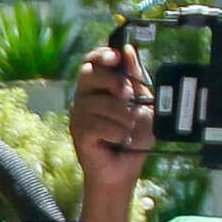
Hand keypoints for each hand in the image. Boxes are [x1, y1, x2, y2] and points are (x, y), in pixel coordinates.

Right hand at [71, 44, 151, 205]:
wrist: (125, 170)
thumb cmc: (133, 138)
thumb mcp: (143, 103)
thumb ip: (135, 78)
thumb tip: (128, 51)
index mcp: (98, 87)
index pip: (91, 61)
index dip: (101, 55)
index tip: (116, 57)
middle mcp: (84, 98)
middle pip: (88, 75)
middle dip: (112, 81)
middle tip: (127, 95)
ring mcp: (78, 116)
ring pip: (98, 103)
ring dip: (121, 116)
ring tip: (128, 130)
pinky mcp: (78, 133)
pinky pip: (96, 124)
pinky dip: (115, 133)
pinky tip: (119, 141)